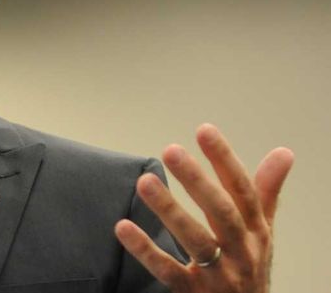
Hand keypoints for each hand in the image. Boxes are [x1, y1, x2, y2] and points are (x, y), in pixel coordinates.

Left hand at [115, 124, 293, 292]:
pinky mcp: (193, 292)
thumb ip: (266, 192)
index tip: (204, 130)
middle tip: (171, 151)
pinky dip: (145, 250)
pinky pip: (168, 271)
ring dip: (169, 210)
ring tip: (144, 182)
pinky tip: (123, 227)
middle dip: (197, 181)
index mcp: (255, 231)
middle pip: (221, 212)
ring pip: (195, 240)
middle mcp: (241, 251)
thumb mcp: (262, 231)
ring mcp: (218, 274)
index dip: (225, 159)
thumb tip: (284, 152)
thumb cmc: (250, 268)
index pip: (242, 190)